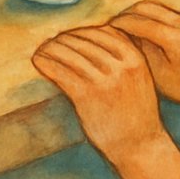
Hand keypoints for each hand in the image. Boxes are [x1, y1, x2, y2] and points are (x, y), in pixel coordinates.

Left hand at [33, 26, 167, 162]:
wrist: (141, 147)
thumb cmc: (136, 111)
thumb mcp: (139, 76)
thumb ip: (121, 56)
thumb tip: (89, 35)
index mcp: (134, 57)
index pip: (102, 32)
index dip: (82, 32)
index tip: (69, 37)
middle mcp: (120, 66)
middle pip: (83, 40)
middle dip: (64, 39)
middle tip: (50, 43)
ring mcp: (103, 81)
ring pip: (69, 54)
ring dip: (50, 48)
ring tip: (41, 50)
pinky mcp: (86, 96)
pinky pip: (60, 71)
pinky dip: (46, 63)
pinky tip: (38, 61)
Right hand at [108, 1, 179, 122]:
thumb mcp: (159, 76)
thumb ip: (140, 53)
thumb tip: (119, 37)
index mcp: (174, 38)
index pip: (138, 22)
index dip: (117, 24)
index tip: (102, 30)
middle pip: (144, 7)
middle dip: (124, 14)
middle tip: (110, 27)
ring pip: (153, 6)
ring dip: (135, 13)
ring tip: (122, 28)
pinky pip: (162, 11)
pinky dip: (147, 16)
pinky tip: (139, 31)